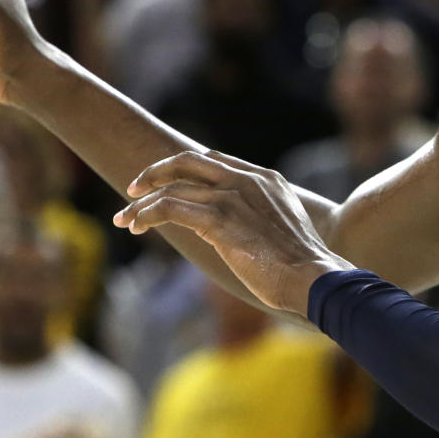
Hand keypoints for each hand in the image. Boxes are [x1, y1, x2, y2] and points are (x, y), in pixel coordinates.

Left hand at [116, 150, 351, 314]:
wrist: (312, 277)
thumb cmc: (301, 266)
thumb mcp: (283, 227)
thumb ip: (261, 215)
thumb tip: (239, 230)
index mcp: (265, 178)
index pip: (213, 160)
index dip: (183, 169)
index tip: (164, 183)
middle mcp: (247, 179)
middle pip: (187, 161)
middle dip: (155, 172)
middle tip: (134, 189)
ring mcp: (233, 196)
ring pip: (172, 188)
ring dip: (143, 203)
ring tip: (126, 219)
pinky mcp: (220, 218)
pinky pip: (170, 207)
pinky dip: (148, 214)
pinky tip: (139, 226)